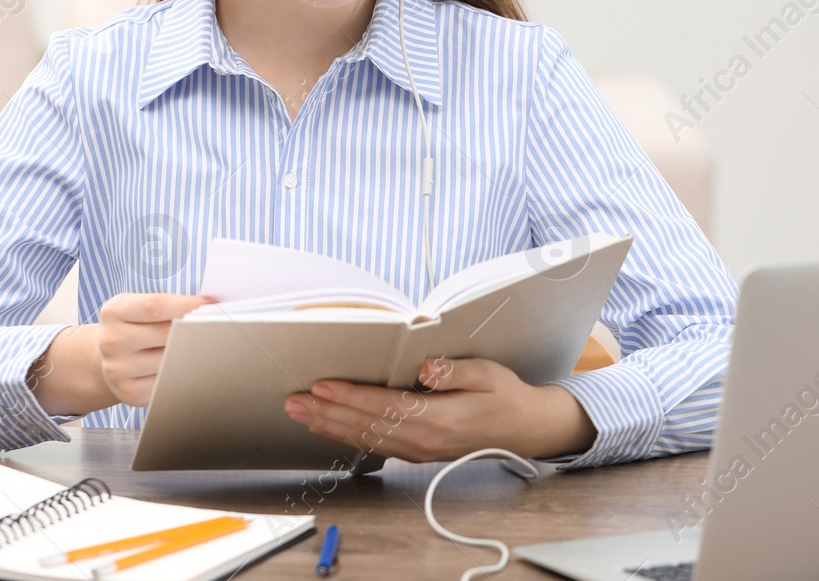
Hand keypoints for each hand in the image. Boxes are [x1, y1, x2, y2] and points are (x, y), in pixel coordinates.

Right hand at [94, 292, 210, 406]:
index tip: (212, 305)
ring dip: (193, 354)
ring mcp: (118, 370)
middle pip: (164, 334)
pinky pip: (166, 383)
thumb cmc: (133, 326)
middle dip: (195, 330)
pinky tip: (192, 366)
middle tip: (220, 327)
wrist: (105, 358)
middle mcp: (112, 341)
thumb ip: (168, 304)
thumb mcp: (138, 306)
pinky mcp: (129, 392)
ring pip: (168, 361)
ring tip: (210, 346)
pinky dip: (183, 374)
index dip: (187, 305)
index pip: (155, 306)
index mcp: (114, 312)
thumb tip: (210, 307)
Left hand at [282, 357, 596, 462]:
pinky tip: (329, 428)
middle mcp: (425, 439)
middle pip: (366, 425)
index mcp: (440, 418)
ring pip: (365, 438)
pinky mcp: (417, 451)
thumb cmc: (506, 396)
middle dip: (326, 412)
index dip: (350, 396)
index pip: (384, 405)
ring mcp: (420, 450)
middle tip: (293, 401)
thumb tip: (426, 368)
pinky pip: (375, 445)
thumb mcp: (488, 374)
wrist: (525, 430)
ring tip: (300, 413)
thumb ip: (455, 371)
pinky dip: (347, 437)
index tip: (322, 385)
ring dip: (329, 426)